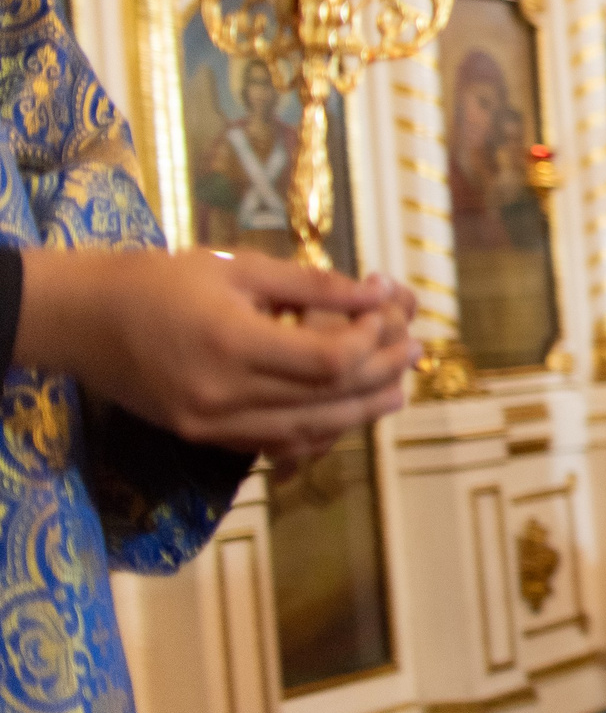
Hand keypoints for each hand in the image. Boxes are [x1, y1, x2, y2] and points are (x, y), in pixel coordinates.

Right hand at [16, 248, 419, 455]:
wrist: (84, 321)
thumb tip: (376, 291)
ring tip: (397, 389)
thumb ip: (313, 284)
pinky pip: (276, 443)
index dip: (371, 342)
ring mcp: (212, 425)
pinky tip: (345, 412)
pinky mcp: (204, 438)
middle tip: (414, 352)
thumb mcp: (239, 268)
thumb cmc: (161, 281)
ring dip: (360, 411)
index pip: (329, 361)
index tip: (388, 314)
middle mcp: (225, 395)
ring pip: (308, 430)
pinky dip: (318, 429)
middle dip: (380, 375)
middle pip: (328, 400)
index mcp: (233, 344)